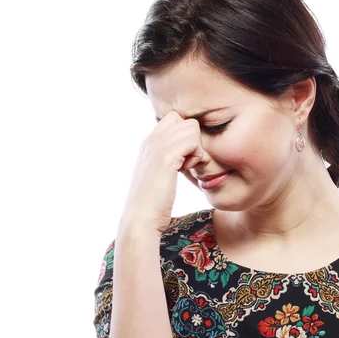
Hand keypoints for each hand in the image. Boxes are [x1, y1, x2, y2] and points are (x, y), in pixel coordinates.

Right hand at [118, 110, 203, 234]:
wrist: (141, 219)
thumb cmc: (153, 204)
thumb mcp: (158, 176)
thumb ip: (168, 160)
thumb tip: (184, 155)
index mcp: (148, 144)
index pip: (173, 118)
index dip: (185, 134)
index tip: (184, 156)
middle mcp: (151, 140)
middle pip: (184, 119)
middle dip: (193, 139)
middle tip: (189, 161)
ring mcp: (157, 147)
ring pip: (191, 127)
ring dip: (197, 147)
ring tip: (189, 166)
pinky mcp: (165, 157)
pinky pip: (193, 141)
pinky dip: (197, 155)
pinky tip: (190, 170)